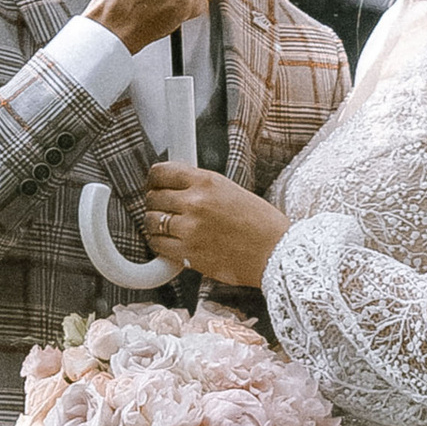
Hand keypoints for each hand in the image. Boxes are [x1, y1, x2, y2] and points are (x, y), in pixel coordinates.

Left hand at [141, 163, 286, 287]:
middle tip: (162, 207)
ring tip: (165, 226)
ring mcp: (189, 228)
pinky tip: (168, 242)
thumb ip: (200, 186)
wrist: (275, 252)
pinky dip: (158, 243)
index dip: (153, 179)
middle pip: (153, 197)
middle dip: (154, 202)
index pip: (162, 172)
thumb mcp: (230, 190)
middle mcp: (195, 202)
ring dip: (154, 223)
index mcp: (206, 181)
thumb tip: (174, 185)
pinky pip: (157, 244)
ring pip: (151, 221)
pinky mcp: (188, 253)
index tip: (153, 184)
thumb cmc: (260, 223)